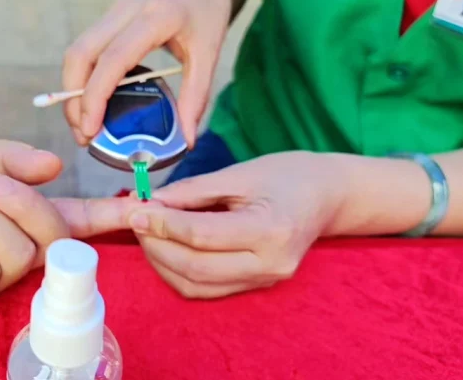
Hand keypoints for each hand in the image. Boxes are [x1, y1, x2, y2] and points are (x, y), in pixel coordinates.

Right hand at [62, 0, 231, 146]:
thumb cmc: (206, 13)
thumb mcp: (209, 53)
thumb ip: (196, 96)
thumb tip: (188, 140)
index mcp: (155, 18)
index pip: (113, 59)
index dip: (95, 95)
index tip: (91, 128)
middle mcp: (126, 11)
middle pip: (81, 55)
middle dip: (74, 99)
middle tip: (84, 135)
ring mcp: (112, 13)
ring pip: (76, 53)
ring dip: (73, 91)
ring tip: (84, 126)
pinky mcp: (107, 20)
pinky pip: (85, 51)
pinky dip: (82, 80)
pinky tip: (92, 105)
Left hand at [122, 152, 347, 298]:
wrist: (327, 197)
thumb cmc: (288, 176)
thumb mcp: (239, 173)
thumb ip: (191, 191)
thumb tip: (148, 203)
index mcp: (271, 230)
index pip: (201, 236)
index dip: (162, 224)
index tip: (135, 210)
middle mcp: (270, 264)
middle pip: (195, 268)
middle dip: (157, 246)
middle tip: (137, 221)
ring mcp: (264, 281)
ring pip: (196, 286)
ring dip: (162, 263)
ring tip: (148, 233)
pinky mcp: (256, 286)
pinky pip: (207, 290)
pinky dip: (178, 273)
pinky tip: (167, 248)